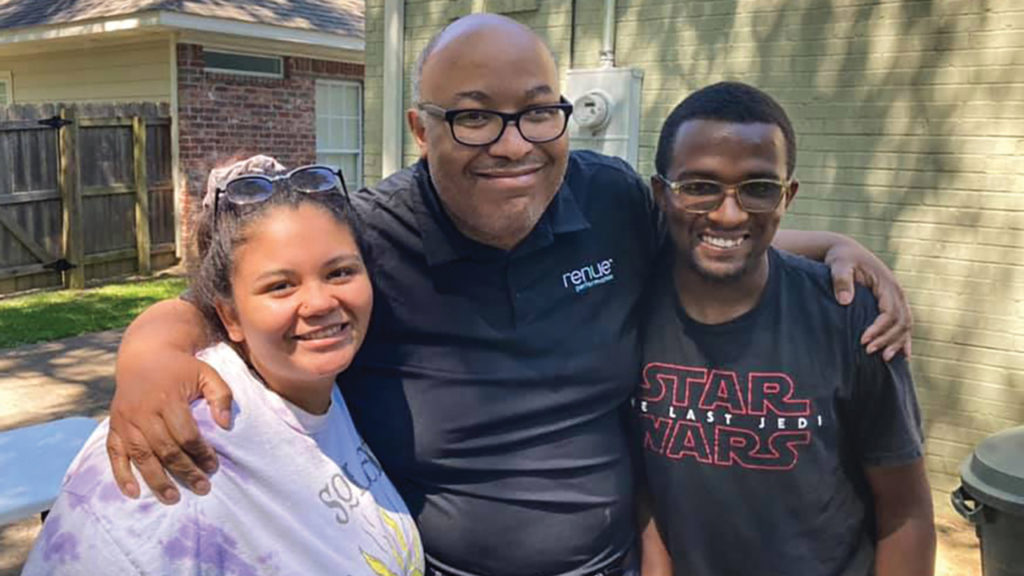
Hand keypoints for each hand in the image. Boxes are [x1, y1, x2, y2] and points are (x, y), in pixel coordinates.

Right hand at [107, 352, 232, 502]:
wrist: (144, 355)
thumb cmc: (180, 368)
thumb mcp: (206, 373)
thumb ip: (221, 396)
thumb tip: (225, 425)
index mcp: (167, 398)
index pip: (186, 434)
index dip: (201, 453)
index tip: (214, 466)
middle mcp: (143, 411)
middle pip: (165, 449)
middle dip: (185, 471)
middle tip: (202, 488)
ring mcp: (125, 420)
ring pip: (141, 456)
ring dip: (157, 480)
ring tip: (173, 498)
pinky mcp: (113, 426)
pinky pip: (114, 454)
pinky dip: (121, 475)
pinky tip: (134, 493)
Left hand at [825, 240, 911, 360]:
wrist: (847, 251)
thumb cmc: (842, 258)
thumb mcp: (839, 265)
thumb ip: (841, 280)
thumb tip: (844, 301)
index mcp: (887, 284)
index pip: (889, 312)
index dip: (878, 329)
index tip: (862, 340)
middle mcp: (897, 291)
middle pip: (901, 321)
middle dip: (887, 339)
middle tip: (869, 352)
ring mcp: (897, 297)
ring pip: (906, 324)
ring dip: (897, 342)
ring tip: (883, 358)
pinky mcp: (893, 302)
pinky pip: (904, 323)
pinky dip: (904, 339)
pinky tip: (902, 355)